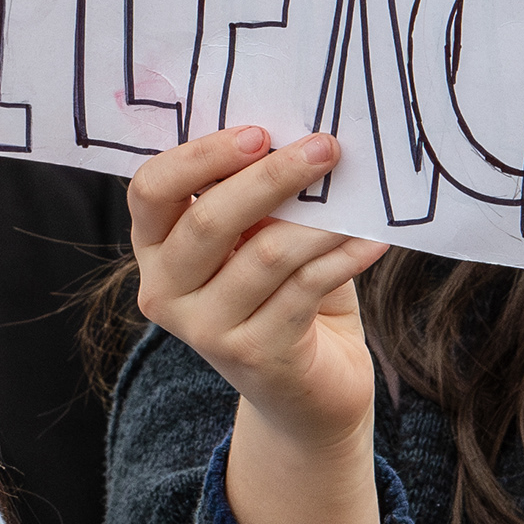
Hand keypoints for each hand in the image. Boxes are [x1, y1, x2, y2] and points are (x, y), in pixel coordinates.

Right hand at [130, 127, 389, 523]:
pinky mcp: (257, 356)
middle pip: (207, 220)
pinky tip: (373, 238)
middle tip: (325, 147)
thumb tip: (297, 132)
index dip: (200, 157)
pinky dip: (343, 257)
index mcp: (155, 248)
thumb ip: (257, 197)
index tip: (259, 132)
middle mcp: (165, 292)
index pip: (150, 190)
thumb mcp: (258, 238)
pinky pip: (305, 290)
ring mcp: (207, 330)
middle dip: (270, 177)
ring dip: (319, 219)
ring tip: (358, 192)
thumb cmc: (285, 294)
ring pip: (265, 254)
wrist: (309, 391)